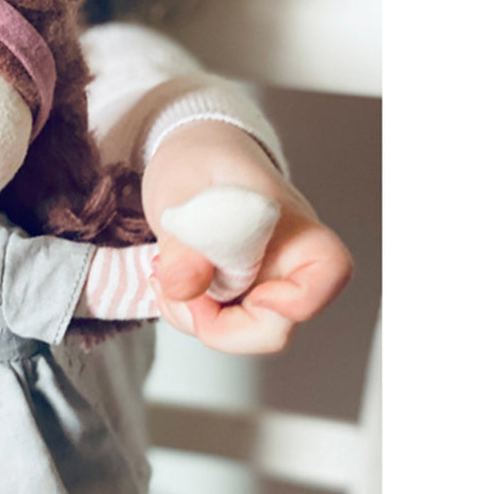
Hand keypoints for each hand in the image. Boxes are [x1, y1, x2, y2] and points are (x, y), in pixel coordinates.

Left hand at [142, 122, 352, 353]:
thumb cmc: (201, 161)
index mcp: (292, 226)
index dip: (294, 301)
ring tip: (164, 272)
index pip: (328, 275)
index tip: (252, 293)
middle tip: (176, 288)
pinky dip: (185, 312)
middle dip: (217, 325)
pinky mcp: (234, 295)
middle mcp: (285, 263)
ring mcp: (260, 283)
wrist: (191, 159)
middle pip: (275, 327)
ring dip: (190, 317)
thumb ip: (182, 240)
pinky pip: (214, 325)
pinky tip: (170, 279)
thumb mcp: (180, 188)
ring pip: (237, 333)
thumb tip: (185, 286)